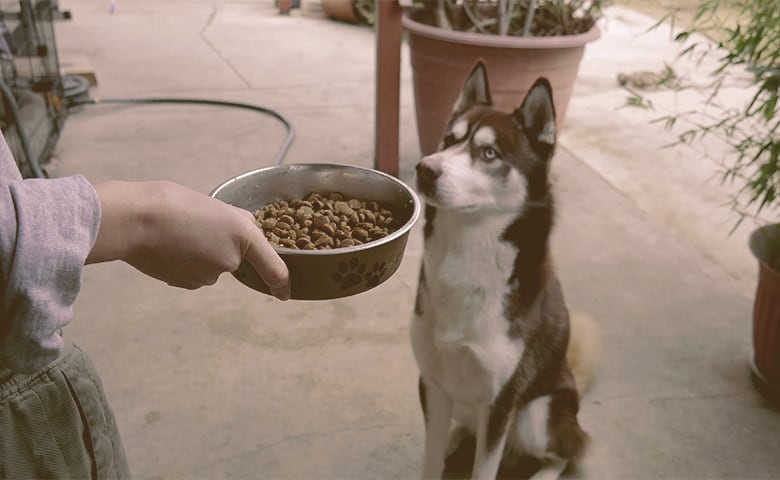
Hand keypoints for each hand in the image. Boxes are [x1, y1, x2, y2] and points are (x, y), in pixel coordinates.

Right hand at [87, 181, 289, 299]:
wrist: (136, 221)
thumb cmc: (173, 204)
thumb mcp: (215, 204)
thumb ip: (236, 222)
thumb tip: (248, 230)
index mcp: (244, 234)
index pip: (273, 268)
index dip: (281, 283)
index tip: (285, 294)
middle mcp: (232, 259)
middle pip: (234, 258)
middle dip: (220, 246)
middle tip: (197, 225)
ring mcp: (209, 275)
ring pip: (211, 267)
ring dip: (200, 254)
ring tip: (179, 233)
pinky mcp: (187, 284)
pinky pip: (193, 274)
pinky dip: (184, 263)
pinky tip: (169, 247)